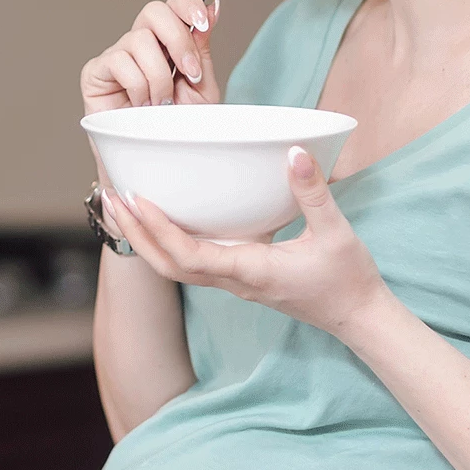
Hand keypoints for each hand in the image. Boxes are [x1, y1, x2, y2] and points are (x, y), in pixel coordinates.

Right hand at [80, 0, 220, 114]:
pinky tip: (140, 105)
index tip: (204, 23)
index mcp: (167, 41)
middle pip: (154, 11)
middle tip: (190, 73)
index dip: (189, 5)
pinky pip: (119, 61)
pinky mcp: (96, 72)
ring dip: (158, 76)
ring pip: (139, 40)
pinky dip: (137, 86)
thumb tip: (213, 7)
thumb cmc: (175, 126)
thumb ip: (202, 47)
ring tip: (161, 102)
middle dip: (178, 39)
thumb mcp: (200, 86)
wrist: (153, 158)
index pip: (175, 5)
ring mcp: (117, 55)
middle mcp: (141, 43)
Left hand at [101, 145, 388, 338]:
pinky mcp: (239, 277)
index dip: (159, 230)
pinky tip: (161, 218)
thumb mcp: (336, 232)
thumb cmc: (348, 279)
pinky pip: (191, 263)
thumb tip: (295, 152)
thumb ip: (313, 193)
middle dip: (135, 234)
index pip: (189, 256)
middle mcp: (233, 280)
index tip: (137, 201)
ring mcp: (233, 282)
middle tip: (110, 198)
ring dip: (145, 238)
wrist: (358, 317)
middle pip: (168, 266)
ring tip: (123, 205)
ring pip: (175, 267)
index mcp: (249, 270)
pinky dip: (167, 242)